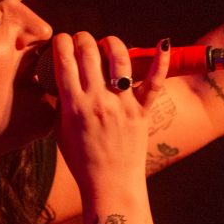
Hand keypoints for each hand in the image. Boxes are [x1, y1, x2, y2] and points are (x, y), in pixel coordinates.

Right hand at [50, 32, 169, 198]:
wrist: (109, 184)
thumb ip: (61, 103)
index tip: (61, 40)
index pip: (64, 61)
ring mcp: (122, 105)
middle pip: (88, 53)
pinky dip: (161, 62)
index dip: (60, 43)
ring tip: (107, 44)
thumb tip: (63, 78)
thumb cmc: (82, 160)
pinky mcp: (141, 112)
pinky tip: (163, 43)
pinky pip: (154, 82)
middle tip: (81, 40)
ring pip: (119, 59)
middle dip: (82, 38)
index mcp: (74, 106)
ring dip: (111, 43)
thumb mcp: (60, 131)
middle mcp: (98, 101)